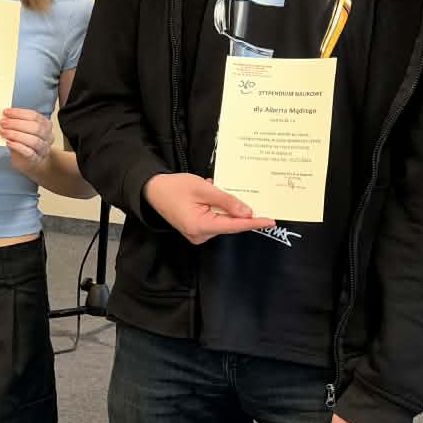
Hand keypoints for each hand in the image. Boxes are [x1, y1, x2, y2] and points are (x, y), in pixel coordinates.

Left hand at [0, 107, 54, 175]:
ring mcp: (43, 149)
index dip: (19, 113)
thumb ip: (16, 122)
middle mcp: (47, 136)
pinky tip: (8, 143)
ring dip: (16, 135)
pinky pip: (29, 153)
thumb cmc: (25, 142)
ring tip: (3, 132)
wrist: (29, 161)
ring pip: (33, 141)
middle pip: (35, 128)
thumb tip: (4, 116)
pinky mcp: (37, 160)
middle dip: (17, 124)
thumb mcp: (22, 129)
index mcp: (45, 125)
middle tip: (3, 122)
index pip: (34, 116)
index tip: (6, 112)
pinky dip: (18, 147)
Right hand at [142, 172, 275, 244]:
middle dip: (238, 210)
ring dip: (225, 207)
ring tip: (214, 189)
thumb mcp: (203, 189)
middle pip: (229, 224)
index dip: (253, 223)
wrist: (152, 190)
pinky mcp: (196, 230)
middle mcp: (199, 235)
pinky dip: (217, 209)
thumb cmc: (175, 187)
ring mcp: (197, 235)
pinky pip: (215, 221)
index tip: (271, 221)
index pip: (234, 226)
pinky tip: (210, 196)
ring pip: (222, 222)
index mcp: (200, 226)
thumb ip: (226, 201)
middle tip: (243, 192)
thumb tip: (247, 212)